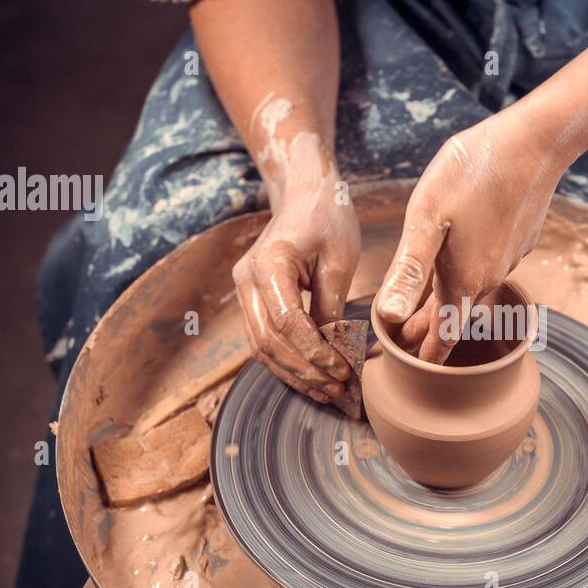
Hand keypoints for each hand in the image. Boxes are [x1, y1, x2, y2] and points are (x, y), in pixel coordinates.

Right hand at [233, 139, 359, 401]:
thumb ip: (331, 305)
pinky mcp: (252, 299)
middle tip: (339, 391)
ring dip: (295, 374)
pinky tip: (313, 378)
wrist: (305, 194)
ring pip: (262, 347)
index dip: (315, 353)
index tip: (343, 371)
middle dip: (305, 371)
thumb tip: (334, 350)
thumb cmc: (327, 219)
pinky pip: (264, 340)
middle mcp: (247, 279)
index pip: (287, 322)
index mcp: (269, 263)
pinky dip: (287, 363)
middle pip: (269, 341)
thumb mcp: (340, 259)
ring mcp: (244, 290)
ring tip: (328, 393)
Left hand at [378, 107, 564, 362]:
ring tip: (424, 306)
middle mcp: (488, 278)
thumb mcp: (427, 218)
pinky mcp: (520, 240)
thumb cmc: (473, 173)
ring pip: (472, 289)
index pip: (441, 337)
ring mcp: (508, 259)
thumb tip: (388, 317)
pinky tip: (459, 256)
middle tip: (404, 342)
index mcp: (463, 280)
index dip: (421, 356)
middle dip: (430, 332)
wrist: (535, 142)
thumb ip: (408, 271)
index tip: (406, 370)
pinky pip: (488, 266)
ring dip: (448, 300)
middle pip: (454, 317)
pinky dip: (469, 271)